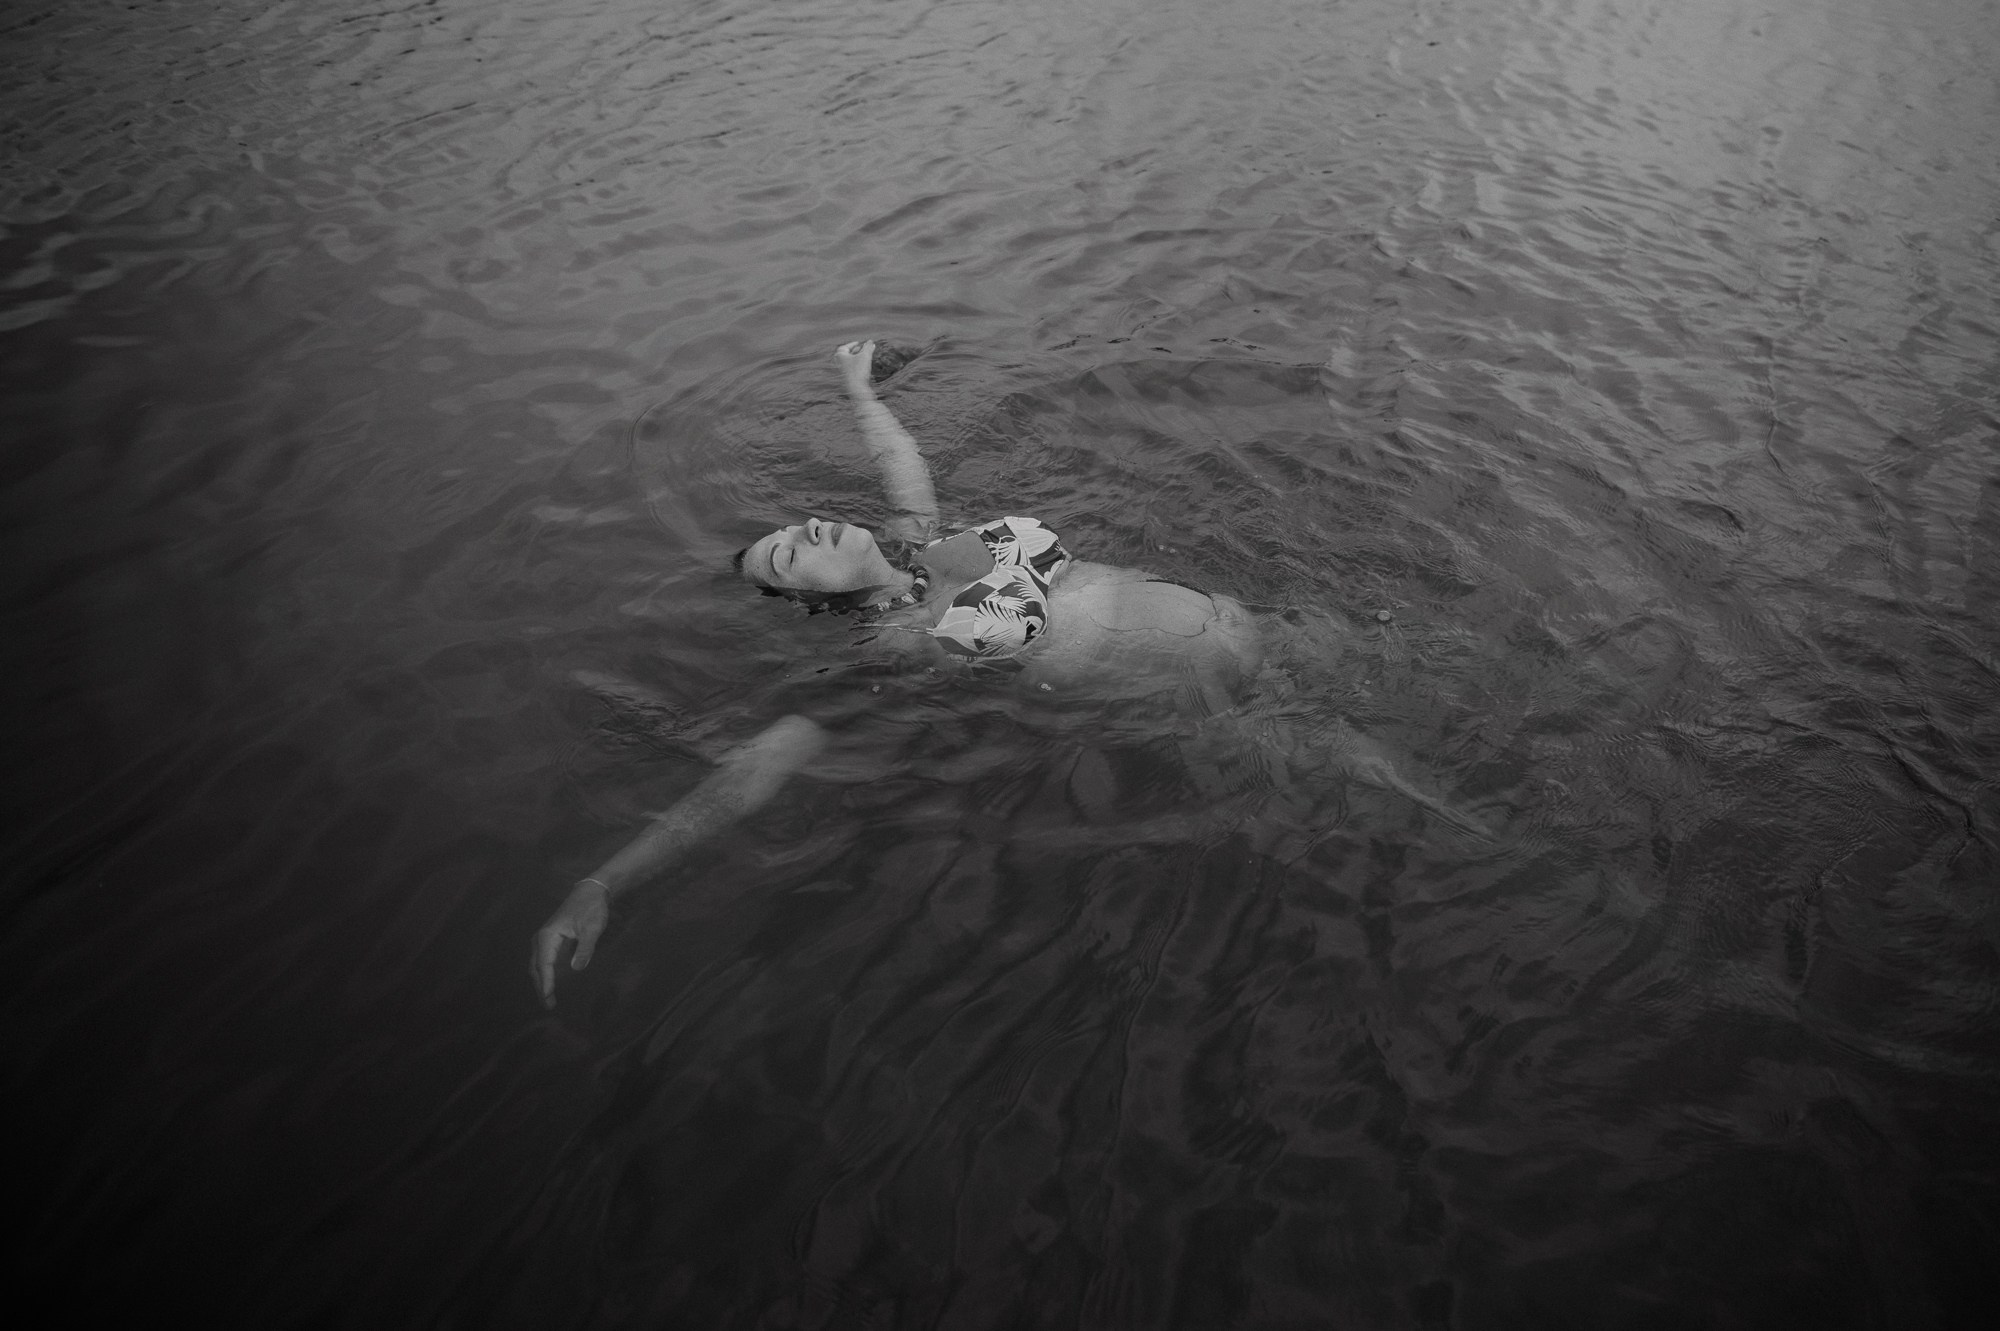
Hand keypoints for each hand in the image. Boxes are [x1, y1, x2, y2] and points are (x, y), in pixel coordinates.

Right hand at [530, 879, 610, 1007]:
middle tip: (549, 1005)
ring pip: (538, 965)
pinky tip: (552, 983)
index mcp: (548, 936)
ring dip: (542, 981)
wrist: (591, 891)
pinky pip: (544, 960)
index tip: (548, 997)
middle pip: (537, 967)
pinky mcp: (550, 940)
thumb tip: (576, 969)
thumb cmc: (592, 908)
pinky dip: (545, 973)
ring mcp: (544, 939)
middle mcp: (541, 938)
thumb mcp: (592, 929)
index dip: (546, 982)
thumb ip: (585, 949)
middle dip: (541, 987)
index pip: (544, 964)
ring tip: (548, 998)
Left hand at [835, 339, 875, 389]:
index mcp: (839, 356)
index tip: (858, 343)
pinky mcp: (846, 380)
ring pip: (849, 363)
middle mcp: (838, 364)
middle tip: (863, 349)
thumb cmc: (859, 371)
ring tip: (865, 357)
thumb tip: (871, 341)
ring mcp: (841, 373)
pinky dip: (857, 366)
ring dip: (857, 359)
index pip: (844, 347)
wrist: (856, 389)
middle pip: (847, 355)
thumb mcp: (865, 356)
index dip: (852, 344)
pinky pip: (851, 370)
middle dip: (855, 351)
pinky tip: (864, 368)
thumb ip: (868, 347)